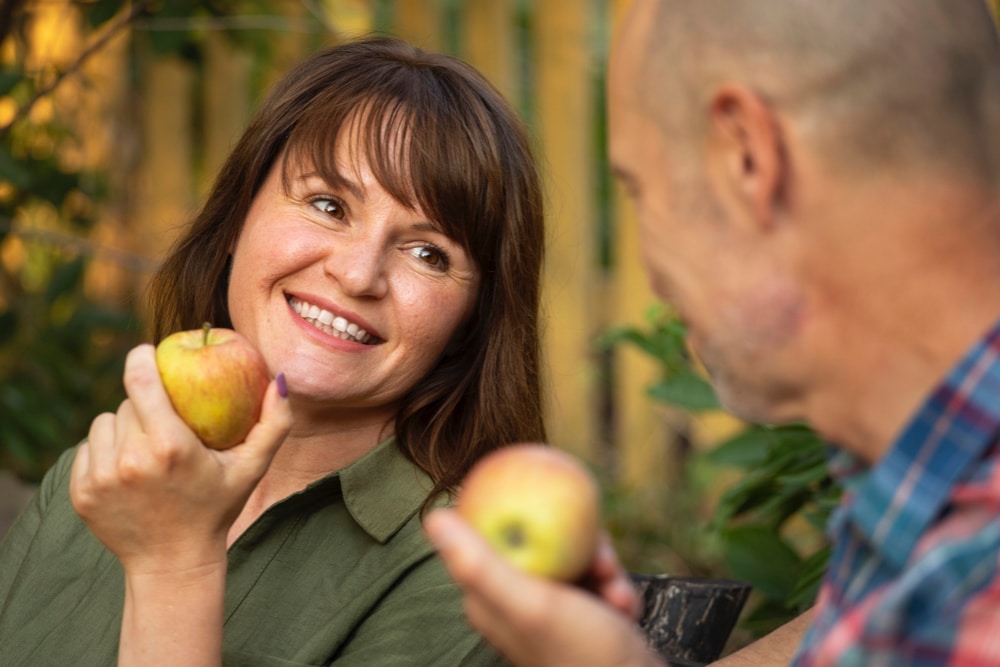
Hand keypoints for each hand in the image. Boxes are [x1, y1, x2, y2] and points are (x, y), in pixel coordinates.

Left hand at [69, 343, 291, 575]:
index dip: (141, 357)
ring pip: (103, 423)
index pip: (140, 380)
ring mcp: (101, 477)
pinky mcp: (81, 492)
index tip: (148, 352)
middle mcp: (130, 459)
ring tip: (146, 447)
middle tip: (163, 421)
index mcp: (170, 446)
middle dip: (144, 403)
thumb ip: (274, 423)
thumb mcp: (252, 468)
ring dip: (123, 427)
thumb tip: (278, 378)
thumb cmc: (218, 508)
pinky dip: (106, 452)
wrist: (174, 563)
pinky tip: (128, 470)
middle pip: (126, 403)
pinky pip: (87, 449)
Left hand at [424, 508, 663, 666]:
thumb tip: (434, 517)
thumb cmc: (581, 653)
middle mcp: (514, 599)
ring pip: (575, 553)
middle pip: (540, 538)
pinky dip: (615, 586)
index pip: (491, 533)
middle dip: (578, 544)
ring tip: (614, 592)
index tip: (547, 505)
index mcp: (488, 596)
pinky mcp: (580, 612)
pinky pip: (597, 576)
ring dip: (603, 567)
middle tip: (599, 563)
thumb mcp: (529, 602)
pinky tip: (623, 605)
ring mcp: (548, 606)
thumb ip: (480, 563)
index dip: (516, 512)